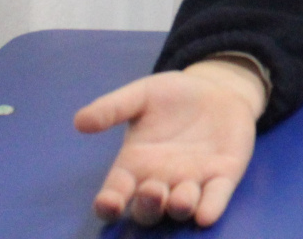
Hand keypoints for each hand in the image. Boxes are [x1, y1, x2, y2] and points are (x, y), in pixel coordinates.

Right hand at [73, 59, 264, 226]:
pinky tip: (206, 215)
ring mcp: (192, 182)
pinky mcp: (223, 176)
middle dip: (148, 206)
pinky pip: (216, 198)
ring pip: (181, 208)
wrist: (219, 88)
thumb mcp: (142, 95)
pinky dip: (211, 207)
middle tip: (152, 190)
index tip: (108, 202)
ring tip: (180, 199)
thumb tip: (79, 121)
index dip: (109, 204)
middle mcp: (160, 181)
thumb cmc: (173, 97)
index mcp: (134, 166)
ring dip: (179, 208)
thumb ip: (114, 107)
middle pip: (147, 210)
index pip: (115, 194)